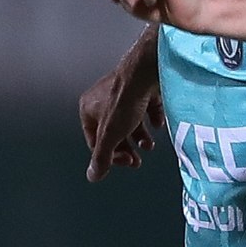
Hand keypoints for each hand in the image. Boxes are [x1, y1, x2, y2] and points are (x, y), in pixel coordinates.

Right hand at [80, 54, 165, 183]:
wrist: (147, 71)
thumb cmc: (125, 96)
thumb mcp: (110, 135)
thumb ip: (101, 157)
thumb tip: (93, 175)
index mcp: (89, 108)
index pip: (95, 140)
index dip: (110, 155)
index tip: (124, 162)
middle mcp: (103, 98)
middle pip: (114, 132)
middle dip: (127, 147)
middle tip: (136, 160)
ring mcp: (124, 91)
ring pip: (131, 121)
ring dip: (140, 137)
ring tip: (148, 145)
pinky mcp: (143, 86)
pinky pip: (146, 107)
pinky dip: (151, 118)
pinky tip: (156, 123)